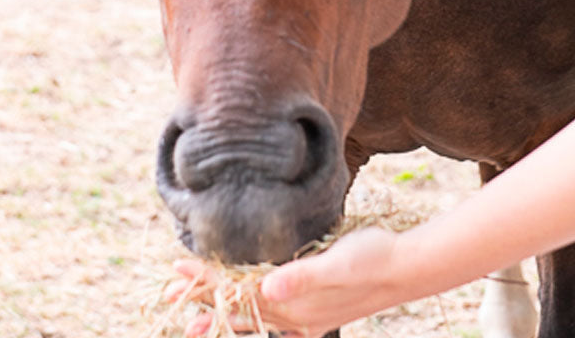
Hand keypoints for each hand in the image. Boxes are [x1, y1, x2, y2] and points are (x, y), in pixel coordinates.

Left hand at [165, 228, 406, 337]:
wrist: (406, 269)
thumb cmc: (373, 259)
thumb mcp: (339, 263)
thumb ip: (304, 277)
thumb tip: (268, 287)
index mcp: (293, 301)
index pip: (238, 295)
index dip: (206, 285)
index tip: (176, 272)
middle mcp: (295, 312)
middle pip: (239, 309)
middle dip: (204, 301)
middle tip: (168, 290)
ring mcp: (307, 312)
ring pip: (254, 315)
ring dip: (224, 309)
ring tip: (194, 314)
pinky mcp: (318, 306)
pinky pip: (277, 314)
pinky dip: (256, 314)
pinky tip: (255, 311)